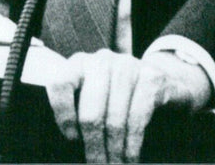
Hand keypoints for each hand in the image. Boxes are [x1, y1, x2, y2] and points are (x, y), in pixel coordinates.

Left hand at [46, 49, 211, 162]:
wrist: (155, 82)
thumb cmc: (112, 98)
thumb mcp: (90, 99)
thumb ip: (75, 114)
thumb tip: (66, 150)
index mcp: (79, 63)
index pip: (60, 84)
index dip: (64, 116)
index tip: (72, 139)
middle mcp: (101, 60)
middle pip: (90, 113)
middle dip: (94, 148)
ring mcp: (127, 65)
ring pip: (115, 120)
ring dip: (114, 152)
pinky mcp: (150, 76)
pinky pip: (137, 118)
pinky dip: (132, 144)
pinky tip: (130, 159)